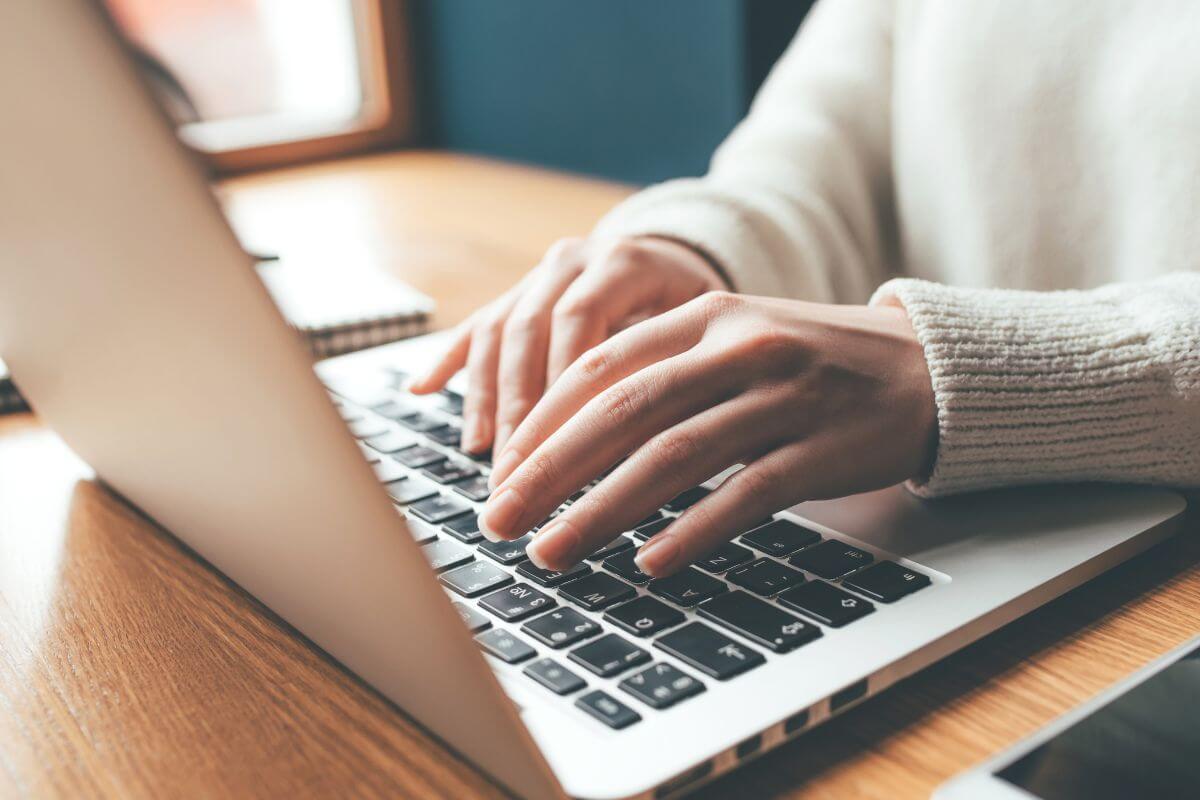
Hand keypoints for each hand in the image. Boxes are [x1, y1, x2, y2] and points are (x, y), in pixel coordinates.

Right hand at [407, 236, 726, 455]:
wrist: (680, 259)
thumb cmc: (700, 310)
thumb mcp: (702, 329)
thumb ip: (673, 367)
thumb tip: (648, 448)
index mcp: (624, 262)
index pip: (581, 320)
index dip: (563, 383)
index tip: (558, 444)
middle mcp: (574, 260)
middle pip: (530, 329)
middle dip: (518, 406)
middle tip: (514, 468)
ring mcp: (540, 274)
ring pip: (498, 331)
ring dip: (485, 396)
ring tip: (481, 451)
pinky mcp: (517, 292)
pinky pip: (476, 325)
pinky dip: (448, 360)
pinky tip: (420, 390)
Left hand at [478, 292, 936, 576]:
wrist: (925, 369)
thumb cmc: (813, 363)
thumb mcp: (736, 342)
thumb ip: (663, 371)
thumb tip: (571, 435)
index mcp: (707, 315)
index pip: (602, 366)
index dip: (542, 421)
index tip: (501, 470)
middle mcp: (740, 347)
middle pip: (624, 410)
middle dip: (550, 471)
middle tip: (500, 519)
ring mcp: (783, 397)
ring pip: (674, 455)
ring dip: (602, 510)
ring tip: (552, 551)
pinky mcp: (822, 449)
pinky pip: (745, 494)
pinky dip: (692, 530)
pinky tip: (649, 563)